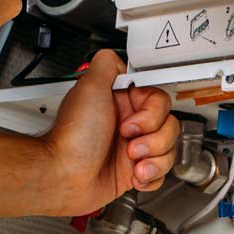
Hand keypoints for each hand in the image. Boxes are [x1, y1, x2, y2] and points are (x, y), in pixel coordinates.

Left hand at [39, 50, 179, 215]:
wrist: (65, 176)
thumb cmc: (74, 137)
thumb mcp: (88, 86)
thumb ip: (106, 64)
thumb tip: (118, 57)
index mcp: (122, 103)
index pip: (159, 100)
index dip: (152, 113)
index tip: (133, 122)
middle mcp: (130, 124)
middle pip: (169, 125)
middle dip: (152, 138)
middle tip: (128, 142)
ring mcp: (135, 149)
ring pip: (169, 149)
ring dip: (154, 158)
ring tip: (131, 161)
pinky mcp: (136, 172)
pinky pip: (162, 172)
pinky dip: (151, 176)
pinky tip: (135, 175)